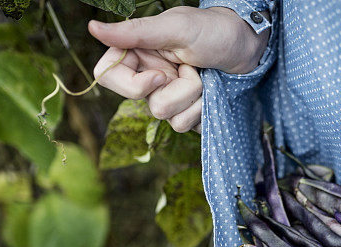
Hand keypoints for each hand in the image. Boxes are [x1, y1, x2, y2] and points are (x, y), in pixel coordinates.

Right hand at [88, 6, 269, 132]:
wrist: (248, 48)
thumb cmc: (214, 30)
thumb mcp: (175, 27)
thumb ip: (135, 32)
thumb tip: (92, 28)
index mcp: (137, 52)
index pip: (107, 76)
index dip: (133, 84)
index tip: (161, 75)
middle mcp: (148, 75)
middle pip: (143, 101)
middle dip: (176, 89)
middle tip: (192, 68)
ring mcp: (167, 96)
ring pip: (166, 116)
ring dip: (194, 97)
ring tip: (205, 76)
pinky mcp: (185, 112)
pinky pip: (183, 125)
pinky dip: (202, 109)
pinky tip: (211, 92)